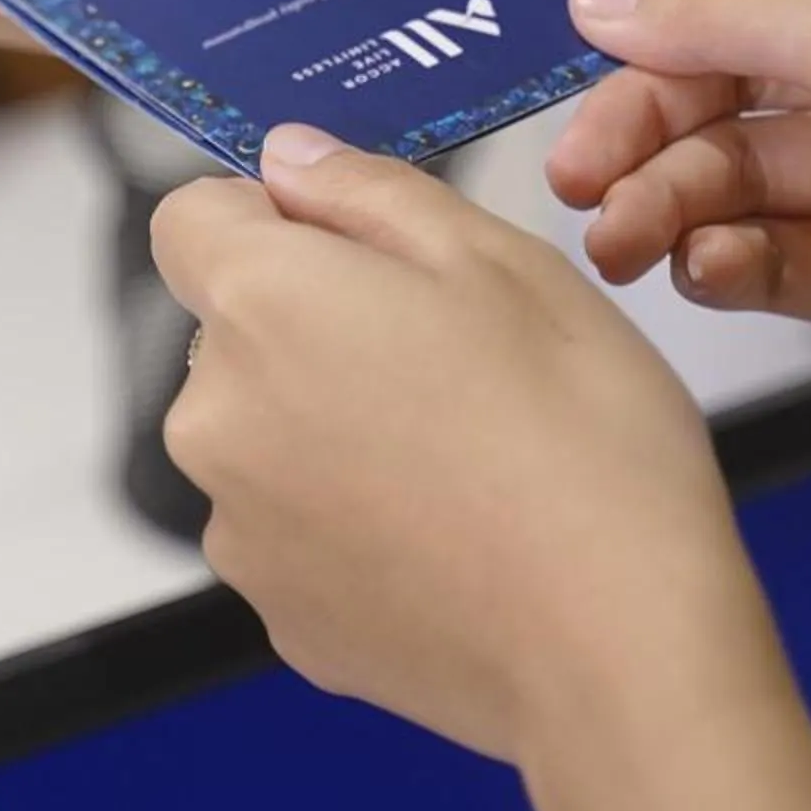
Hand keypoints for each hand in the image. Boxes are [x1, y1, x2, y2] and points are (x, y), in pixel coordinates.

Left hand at [151, 128, 793, 773]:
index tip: (363, 251)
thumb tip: (287, 161)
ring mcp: (238, 531)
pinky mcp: (280, 616)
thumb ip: (366, 192)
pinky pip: (299, 533)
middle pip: (234, 335)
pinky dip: (354, 524)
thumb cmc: (581, 440)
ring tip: (465, 460)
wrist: (618, 649)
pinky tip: (454, 539)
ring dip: (334, 429)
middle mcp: (213, 418)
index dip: (274, 219)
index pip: (192, 219)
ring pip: (268, 437)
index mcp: (260, 304)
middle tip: (456, 361)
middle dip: (317, 329)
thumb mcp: (500, 260)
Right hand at [548, 0, 810, 451]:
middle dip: (650, 113)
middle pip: (737, 60)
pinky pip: (785, 251)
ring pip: (749, 166)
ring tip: (622, 240)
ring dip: (674, 199)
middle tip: (579, 172)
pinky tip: (711, 273)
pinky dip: (735, 261)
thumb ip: (728, 12)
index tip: (604, 37)